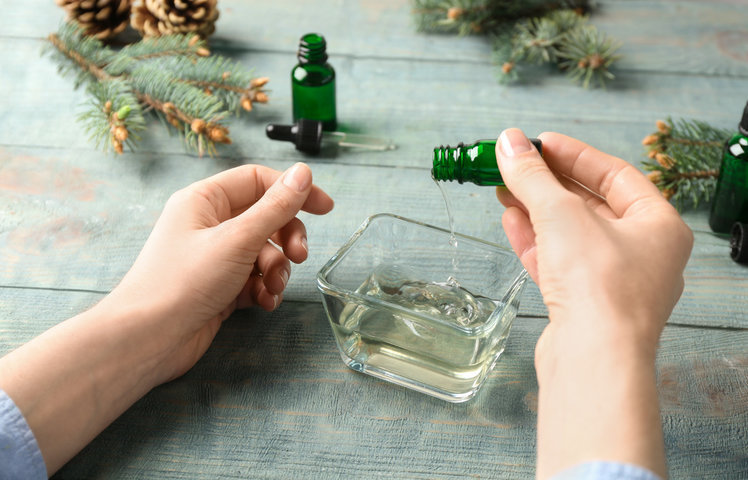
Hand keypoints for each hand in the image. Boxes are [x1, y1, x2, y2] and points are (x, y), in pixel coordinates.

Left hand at [100, 162, 333, 383]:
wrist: (147, 340)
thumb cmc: (183, 282)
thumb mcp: (237, 239)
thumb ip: (275, 207)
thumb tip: (304, 173)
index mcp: (205, 200)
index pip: (258, 181)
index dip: (293, 191)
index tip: (325, 207)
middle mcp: (209, 225)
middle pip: (266, 218)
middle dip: (287, 238)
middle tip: (300, 256)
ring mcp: (214, 258)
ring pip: (264, 252)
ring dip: (276, 270)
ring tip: (271, 288)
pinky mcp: (219, 287)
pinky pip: (254, 279)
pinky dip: (264, 289)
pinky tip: (263, 303)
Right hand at [495, 129, 692, 478]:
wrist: (593, 359)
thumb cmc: (599, 285)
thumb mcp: (560, 213)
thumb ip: (533, 176)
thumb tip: (509, 143)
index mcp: (659, 226)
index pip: (616, 175)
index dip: (575, 155)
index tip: (539, 143)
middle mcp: (642, 254)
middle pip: (590, 205)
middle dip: (548, 183)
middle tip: (515, 164)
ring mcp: (612, 283)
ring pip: (570, 235)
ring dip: (536, 210)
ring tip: (504, 188)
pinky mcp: (585, 306)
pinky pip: (559, 262)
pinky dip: (534, 240)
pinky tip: (510, 220)